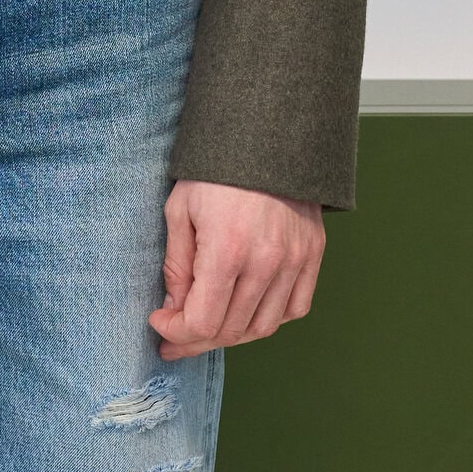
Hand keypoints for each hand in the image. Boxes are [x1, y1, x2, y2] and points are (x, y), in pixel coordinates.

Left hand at [149, 179, 323, 357]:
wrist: (267, 132)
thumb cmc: (216, 168)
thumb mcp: (180, 208)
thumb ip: (177, 264)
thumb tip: (176, 307)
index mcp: (227, 250)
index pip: (202, 321)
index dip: (176, 332)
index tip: (160, 323)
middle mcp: (266, 262)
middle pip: (231, 330)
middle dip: (196, 339)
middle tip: (176, 336)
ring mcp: (294, 260)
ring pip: (263, 327)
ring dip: (232, 334)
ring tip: (209, 325)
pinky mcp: (312, 253)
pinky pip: (295, 308)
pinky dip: (270, 319)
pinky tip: (247, 310)